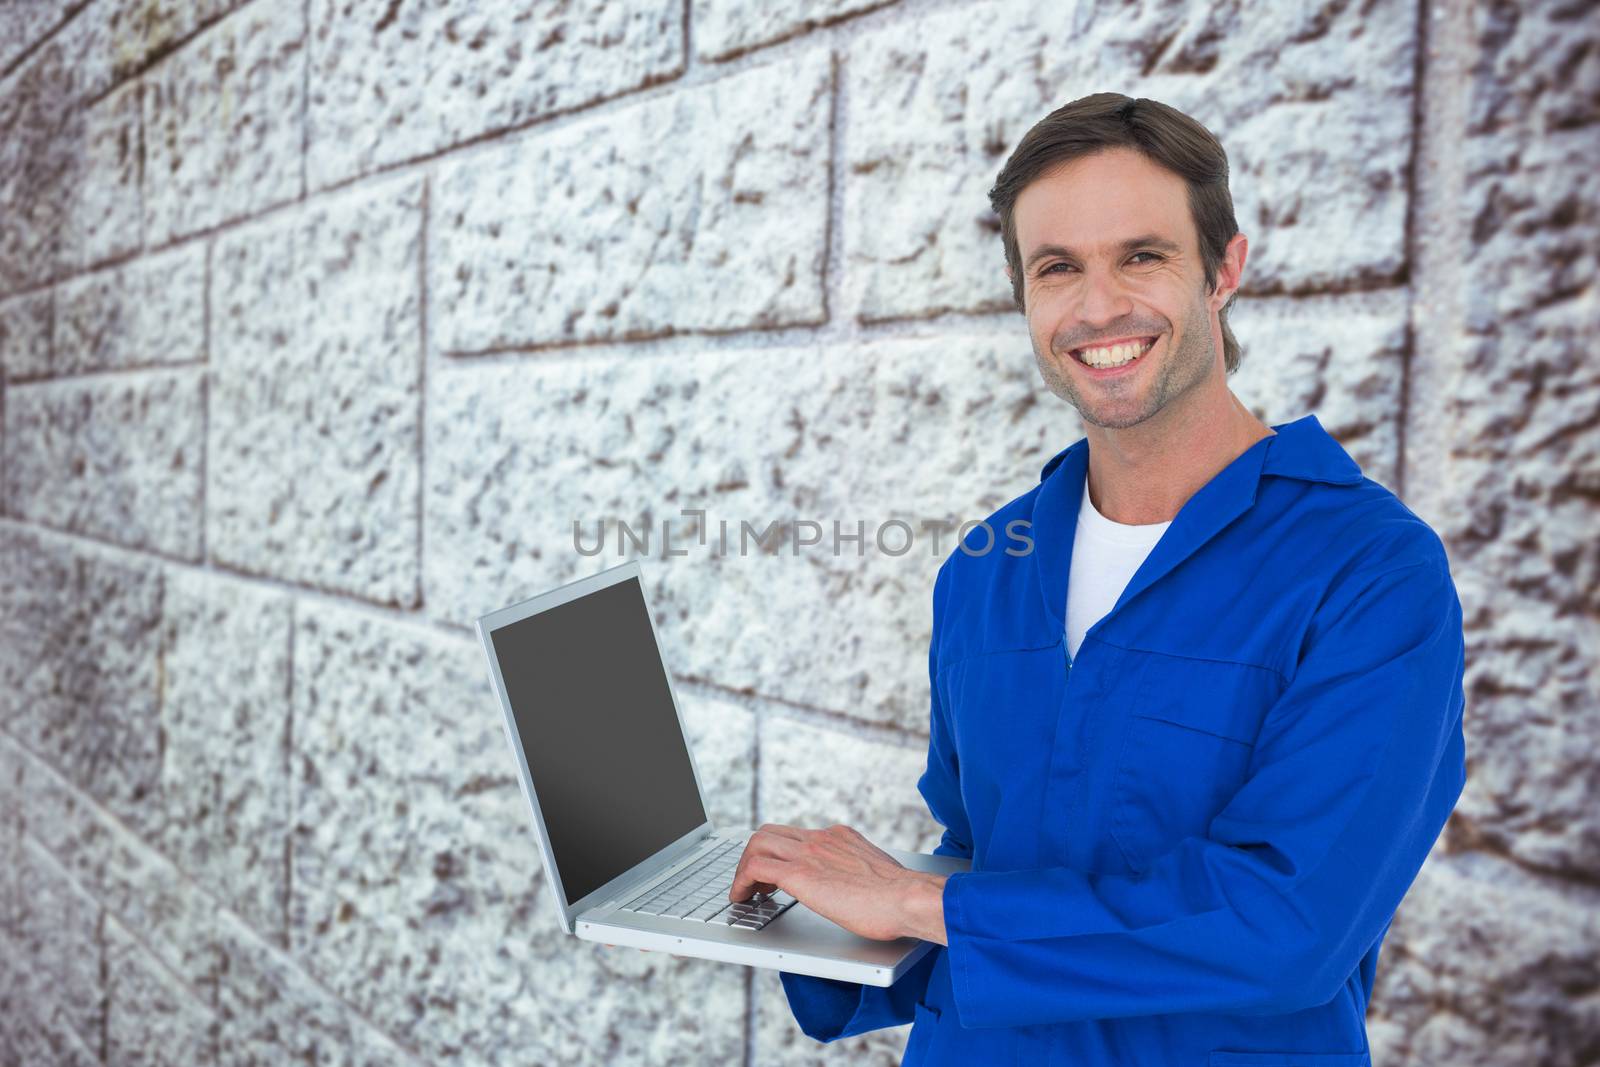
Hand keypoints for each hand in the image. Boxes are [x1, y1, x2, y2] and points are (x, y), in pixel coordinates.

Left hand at [729, 823, 946, 942]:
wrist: (909, 899)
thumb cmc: (901, 897)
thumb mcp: (875, 875)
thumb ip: (857, 874)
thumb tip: (855, 890)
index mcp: (840, 837)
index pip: (796, 835)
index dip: (777, 853)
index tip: (771, 874)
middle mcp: (822, 838)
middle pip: (770, 832)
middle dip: (753, 856)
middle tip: (751, 883)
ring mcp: (810, 852)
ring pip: (757, 843)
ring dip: (743, 868)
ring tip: (743, 893)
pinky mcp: (801, 873)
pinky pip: (755, 867)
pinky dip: (741, 881)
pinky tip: (741, 898)